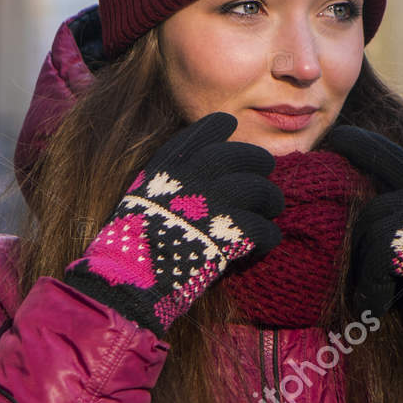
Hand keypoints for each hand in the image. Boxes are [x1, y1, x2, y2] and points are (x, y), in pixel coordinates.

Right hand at [63, 111, 283, 335]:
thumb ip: (170, 178)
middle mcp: (195, 178)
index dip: (220, 126)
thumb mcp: (142, 195)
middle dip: (259, 161)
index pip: (205, 130)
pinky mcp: (232, 234)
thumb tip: (197, 168)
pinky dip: (268, 237)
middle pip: (245, 156)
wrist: (131, 277)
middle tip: (265, 171)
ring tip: (271, 210)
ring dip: (272, 201)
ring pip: (263, 191)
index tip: (230, 124)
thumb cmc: (133, 241)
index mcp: (170, 166)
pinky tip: (262, 243)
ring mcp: (216, 204)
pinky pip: (265, 229)